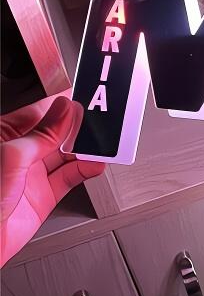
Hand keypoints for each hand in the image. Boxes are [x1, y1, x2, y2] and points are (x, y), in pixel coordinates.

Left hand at [1, 96, 104, 266]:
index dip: (63, 106)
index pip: (40, 112)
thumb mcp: (12, 158)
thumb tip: (64, 110)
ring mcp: (33, 175)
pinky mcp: (45, 195)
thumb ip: (42, 134)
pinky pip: (71, 177)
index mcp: (4, 136)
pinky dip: (87, 170)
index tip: (86, 100)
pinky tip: (95, 165)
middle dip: (79, 128)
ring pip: (67, 155)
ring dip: (86, 150)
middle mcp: (20, 153)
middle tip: (100, 124)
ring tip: (102, 145)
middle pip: (58, 133)